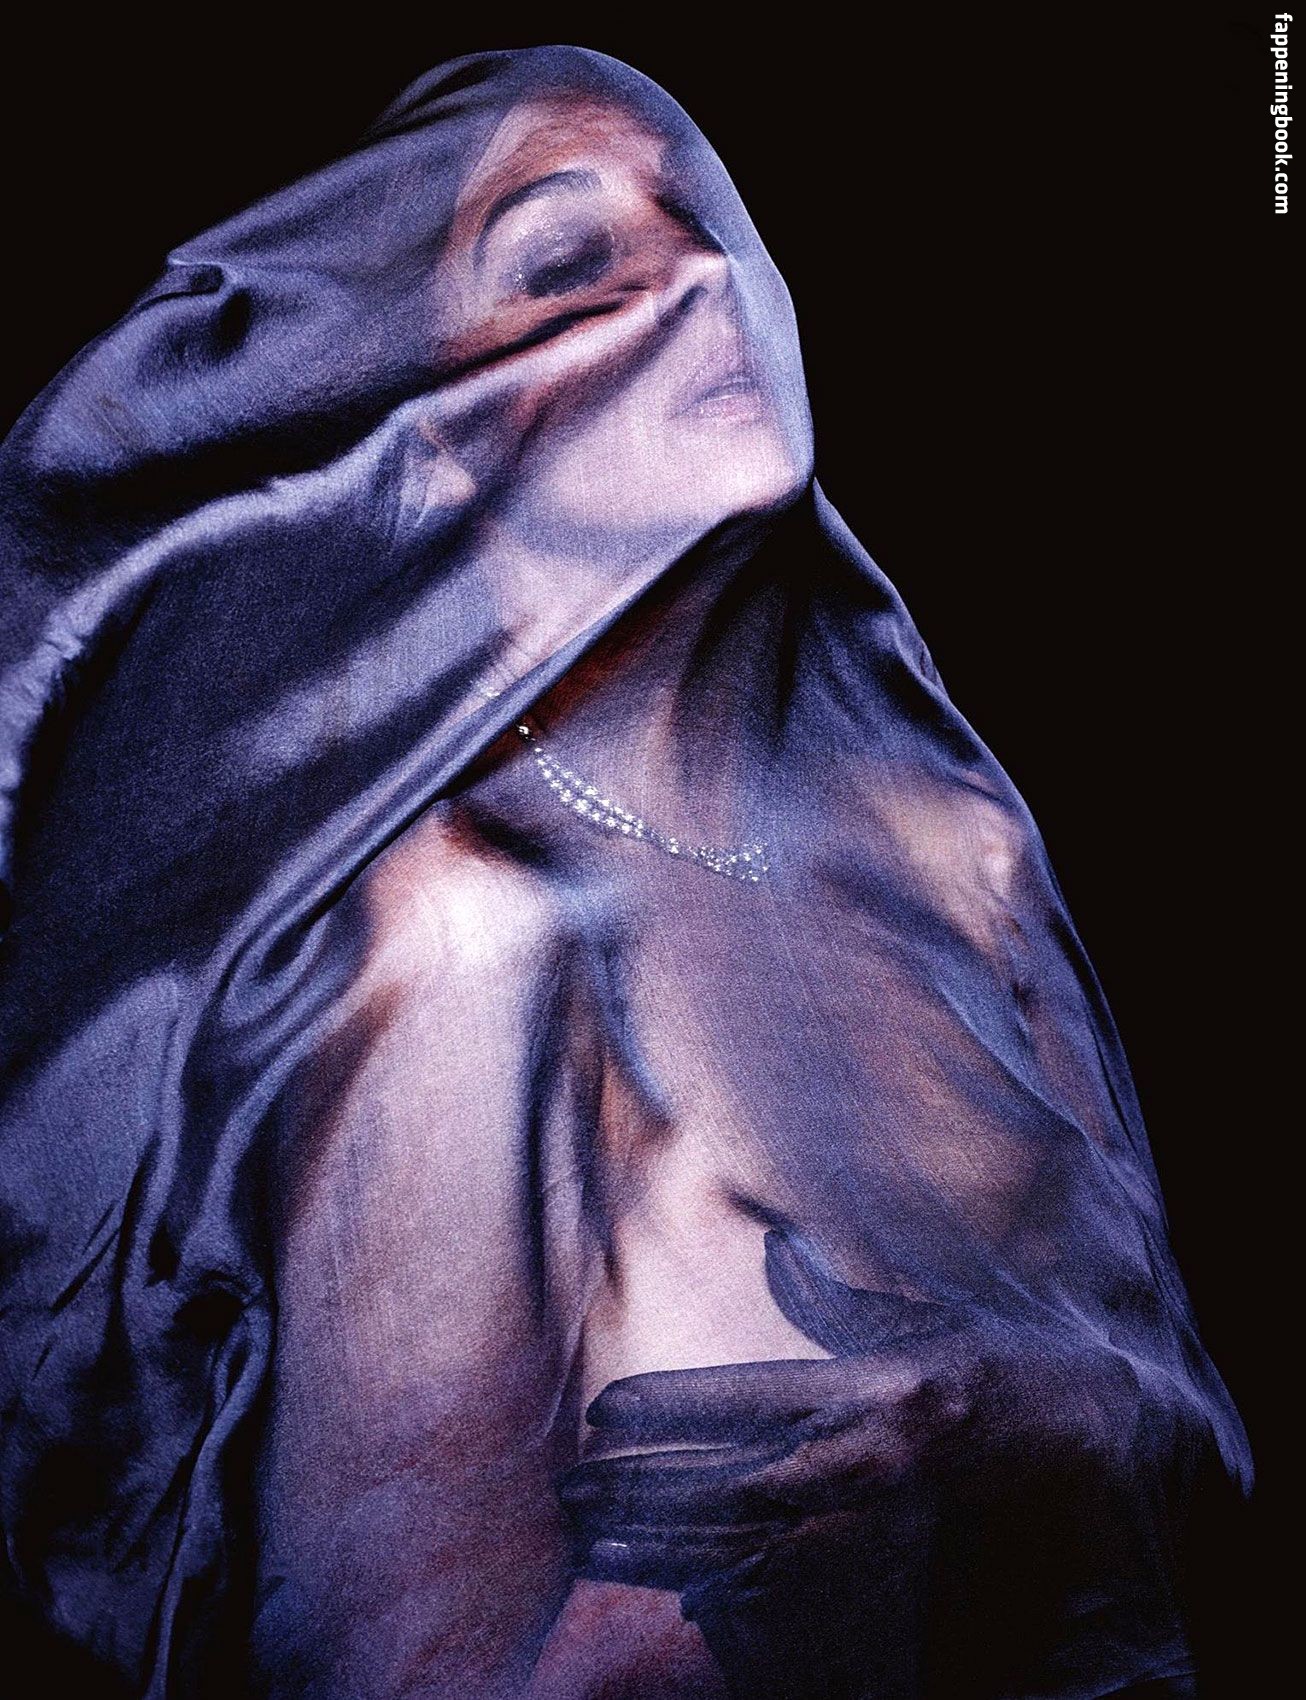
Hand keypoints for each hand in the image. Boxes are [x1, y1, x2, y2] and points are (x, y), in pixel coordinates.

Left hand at [559, 1231, 1210, 1698]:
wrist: (1101, 1448)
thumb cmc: (1004, 1373)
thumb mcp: (922, 1325)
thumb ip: (842, 1299)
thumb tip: (778, 1251)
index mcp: (876, 1387)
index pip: (752, 1397)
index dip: (674, 1407)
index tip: (604, 1410)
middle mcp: (873, 1458)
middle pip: (734, 1480)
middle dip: (647, 1486)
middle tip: (569, 1486)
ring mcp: (885, 1523)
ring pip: (754, 1542)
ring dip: (667, 1541)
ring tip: (592, 1533)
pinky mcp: (897, 1566)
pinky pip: (800, 1589)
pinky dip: (732, 1588)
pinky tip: (675, 1588)